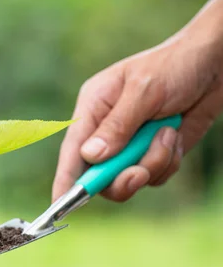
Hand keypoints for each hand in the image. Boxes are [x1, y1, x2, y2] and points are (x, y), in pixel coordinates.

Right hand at [53, 30, 222, 201]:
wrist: (217, 62)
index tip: (59, 203)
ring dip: (154, 163)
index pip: (72, 149)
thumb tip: (90, 156)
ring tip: (168, 134)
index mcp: (93, 108)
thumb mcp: (144, 90)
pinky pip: (154, 176)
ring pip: (129, 179)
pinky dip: (168, 162)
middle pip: (99, 175)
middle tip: (140, 171)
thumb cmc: (175, 64)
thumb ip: (117, 125)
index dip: (65, 178)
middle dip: (122, 177)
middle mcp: (106, 130)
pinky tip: (176, 136)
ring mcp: (129, 145)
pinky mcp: (151, 153)